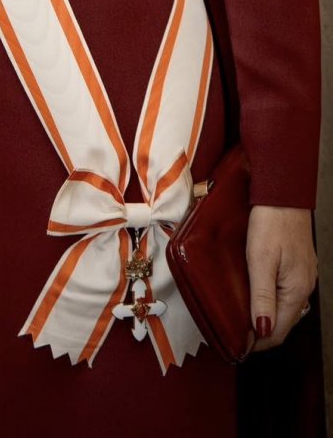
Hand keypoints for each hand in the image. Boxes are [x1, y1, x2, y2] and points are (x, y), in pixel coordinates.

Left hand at [247, 204, 316, 350]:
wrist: (283, 194)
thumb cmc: (271, 222)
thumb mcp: (260, 259)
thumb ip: (262, 296)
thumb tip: (262, 330)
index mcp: (296, 291)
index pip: (277, 331)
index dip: (257, 343)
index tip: (237, 346)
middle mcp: (304, 288)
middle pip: (283, 323)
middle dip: (261, 333)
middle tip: (236, 335)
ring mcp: (303, 277)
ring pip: (285, 309)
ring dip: (266, 317)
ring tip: (243, 319)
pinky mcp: (299, 266)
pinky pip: (286, 293)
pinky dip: (272, 301)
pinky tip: (258, 297)